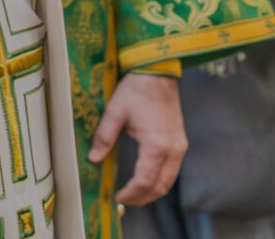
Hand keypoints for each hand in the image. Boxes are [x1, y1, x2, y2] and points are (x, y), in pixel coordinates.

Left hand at [89, 72, 183, 206]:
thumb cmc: (136, 90)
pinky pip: (173, 170)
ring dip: (153, 191)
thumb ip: (104, 137)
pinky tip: (147, 179)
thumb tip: (94, 158)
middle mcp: (173, 150)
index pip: (145, 181)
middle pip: (161, 187)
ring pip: (169, 181)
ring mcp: (179, 147)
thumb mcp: (115, 112)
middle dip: (142, 198)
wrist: (158, 73)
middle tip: (124, 200)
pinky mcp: (180, 142)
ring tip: (134, 194)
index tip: (117, 196)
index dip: (131, 193)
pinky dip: (160, 180)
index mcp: (157, 145)